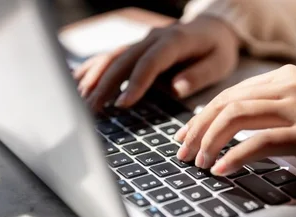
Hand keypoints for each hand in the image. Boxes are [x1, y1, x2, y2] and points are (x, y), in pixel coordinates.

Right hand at [74, 16, 239, 110]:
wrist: (212, 28)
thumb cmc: (217, 49)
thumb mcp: (220, 62)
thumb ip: (200, 74)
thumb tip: (177, 87)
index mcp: (175, 41)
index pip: (151, 62)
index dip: (136, 82)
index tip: (123, 104)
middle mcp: (153, 38)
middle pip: (124, 60)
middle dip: (105, 85)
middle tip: (90, 109)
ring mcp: (141, 41)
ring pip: (112, 57)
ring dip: (94, 78)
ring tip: (79, 101)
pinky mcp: (135, 48)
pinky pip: (110, 57)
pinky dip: (92, 69)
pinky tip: (76, 82)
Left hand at [173, 65, 295, 175]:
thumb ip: (273, 108)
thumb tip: (235, 126)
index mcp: (284, 78)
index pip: (230, 94)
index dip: (203, 115)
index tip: (187, 134)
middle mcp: (287, 86)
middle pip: (226, 103)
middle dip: (197, 129)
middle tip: (182, 151)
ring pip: (236, 117)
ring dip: (209, 141)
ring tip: (198, 162)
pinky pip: (260, 142)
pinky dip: (235, 156)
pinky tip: (222, 169)